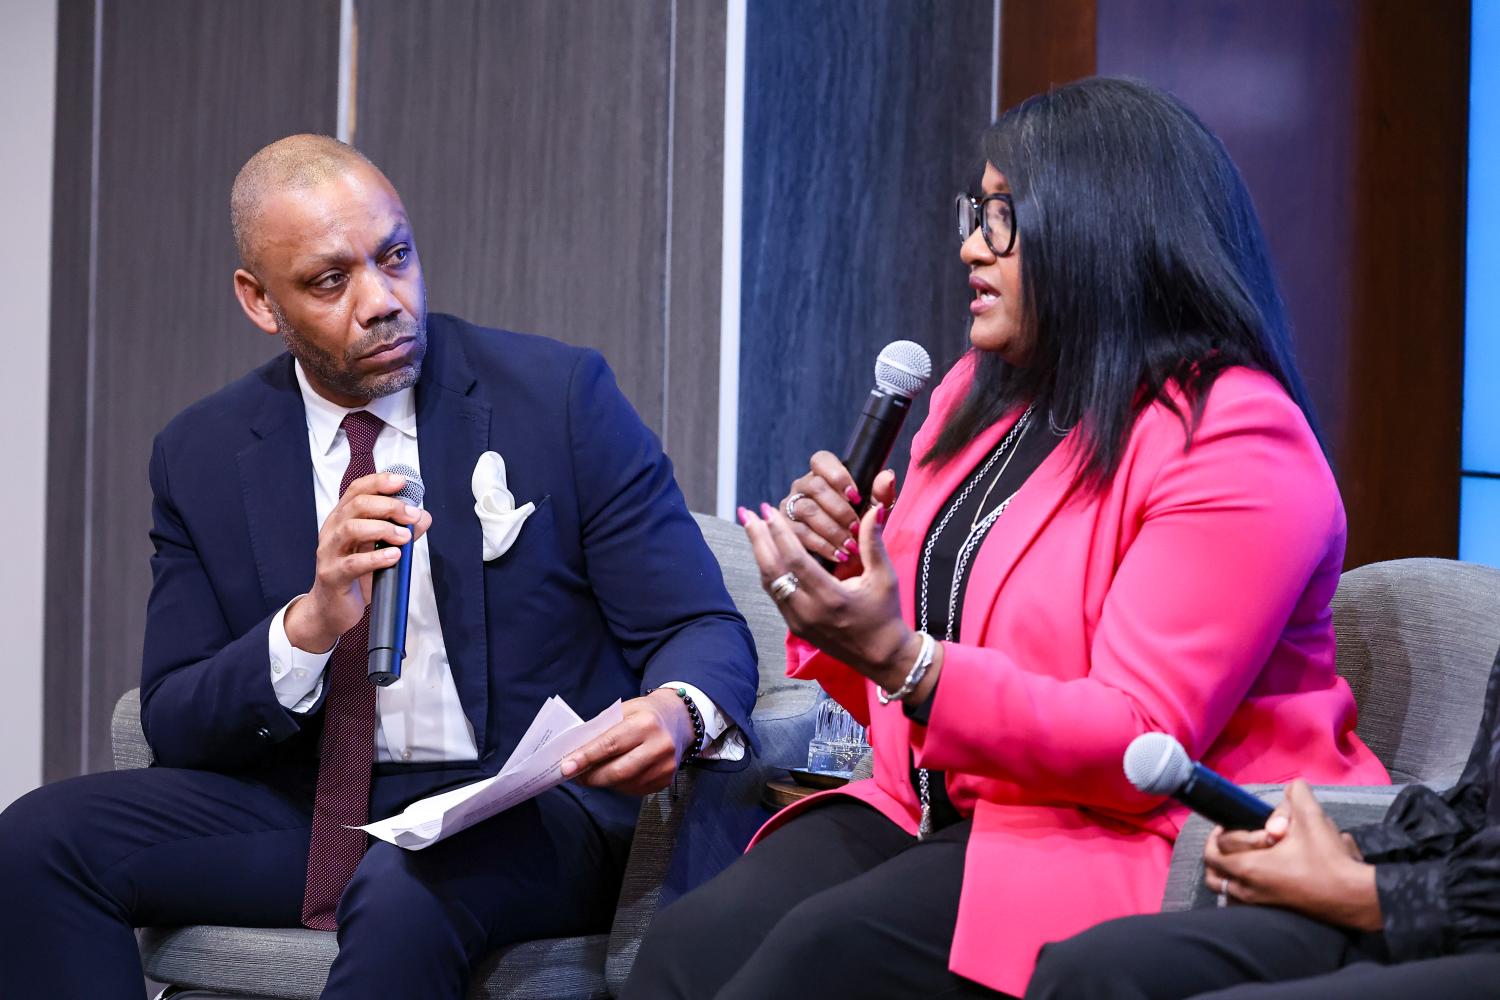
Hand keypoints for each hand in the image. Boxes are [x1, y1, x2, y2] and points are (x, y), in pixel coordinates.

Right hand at [284, 472, 432, 652]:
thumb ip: (401, 532)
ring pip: (352, 528)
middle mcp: (333, 531)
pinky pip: (353, 563)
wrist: (330, 610)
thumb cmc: (354, 576)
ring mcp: (329, 553)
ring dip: (383, 528)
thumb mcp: (379, 549)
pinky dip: (376, 558)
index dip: (379, 481)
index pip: (357, 490)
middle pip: (357, 505)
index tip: (402, 482)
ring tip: (404, 537)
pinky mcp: (332, 576)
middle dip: (389, 506)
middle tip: (412, 515)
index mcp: (342, 519)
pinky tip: (394, 557)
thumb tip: (423, 517)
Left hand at [559, 690, 693, 795]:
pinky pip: (634, 789)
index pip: (611, 744)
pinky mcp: (666, 780)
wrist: (679, 719)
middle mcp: (660, 745)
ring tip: (590, 775)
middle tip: (574, 775)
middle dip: (591, 776)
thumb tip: (576, 754)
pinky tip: (612, 777)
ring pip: (625, 784)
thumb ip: (602, 730)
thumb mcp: (624, 711)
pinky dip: (618, 786)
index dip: (586, 757)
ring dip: (603, 782)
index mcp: (646, 723)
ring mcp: (666, 766)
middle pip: (618, 770)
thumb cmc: (644, 714)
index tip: (566, 767)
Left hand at [741, 498, 935, 698]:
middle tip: (748, 514)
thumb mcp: (885, 577)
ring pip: (770, 583)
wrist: (881, 656)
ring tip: (752, 528)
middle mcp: (809, 612)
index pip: (796, 560)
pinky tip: (765, 553)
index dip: (780, 533)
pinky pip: (775, 594)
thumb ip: (873, 543)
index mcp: (831, 598)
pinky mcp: (795, 627)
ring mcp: (799, 622)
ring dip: (759, 554)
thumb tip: (872, 510)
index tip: (769, 511)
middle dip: (758, 539)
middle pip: (773, 571)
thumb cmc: (885, 614)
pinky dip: (768, 571)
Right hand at [781, 452, 897, 576]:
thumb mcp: (874, 514)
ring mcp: (791, 506)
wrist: (850, 564)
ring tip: (850, 545)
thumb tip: (887, 476)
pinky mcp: (785, 529)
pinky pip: (799, 533)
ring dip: (831, 529)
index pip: (821, 460)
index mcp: (823, 476)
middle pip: (815, 486)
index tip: (856, 496)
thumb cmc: (861, 531)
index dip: (838, 476)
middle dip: (839, 508)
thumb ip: (881, 495)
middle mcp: (803, 487)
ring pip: (806, 509)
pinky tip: (838, 555)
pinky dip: (822, 545)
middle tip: (856, 527)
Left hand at [1205, 780, 1380, 930]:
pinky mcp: (1272, 913)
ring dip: (1225, 873)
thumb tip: (1291, 786)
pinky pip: (1241, 903)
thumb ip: (1297, 794)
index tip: (1234, 825)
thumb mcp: (1312, 818)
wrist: (1353, 896)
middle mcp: (1248, 890)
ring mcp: (1259, 905)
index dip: (1221, 835)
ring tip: (1241, 857)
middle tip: (1232, 840)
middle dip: (1217, 853)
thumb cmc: (1328, 860)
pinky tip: (1257, 876)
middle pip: (1212, 874)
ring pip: (1225, 891)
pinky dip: (1240, 889)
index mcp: (1250, 868)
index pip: (1215, 850)